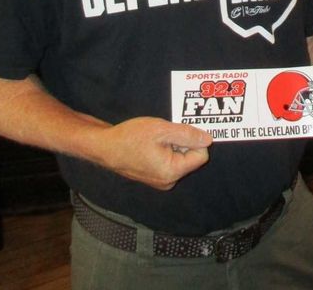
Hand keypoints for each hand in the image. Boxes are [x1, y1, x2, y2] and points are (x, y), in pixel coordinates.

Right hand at [93, 116, 212, 190]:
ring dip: (172, 145)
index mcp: (172, 172)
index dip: (193, 140)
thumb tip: (208, 140)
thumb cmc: (130, 137)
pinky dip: (164, 150)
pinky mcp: (153, 177)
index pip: (201, 156)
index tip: (177, 132)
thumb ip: (187, 135)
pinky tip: (151, 144)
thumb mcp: (162, 130)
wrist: (104, 147)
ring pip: (179, 159)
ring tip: (155, 138)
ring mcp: (160, 181)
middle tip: (164, 133)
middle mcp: (168, 181)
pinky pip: (169, 162)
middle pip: (191, 158)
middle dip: (182, 143)